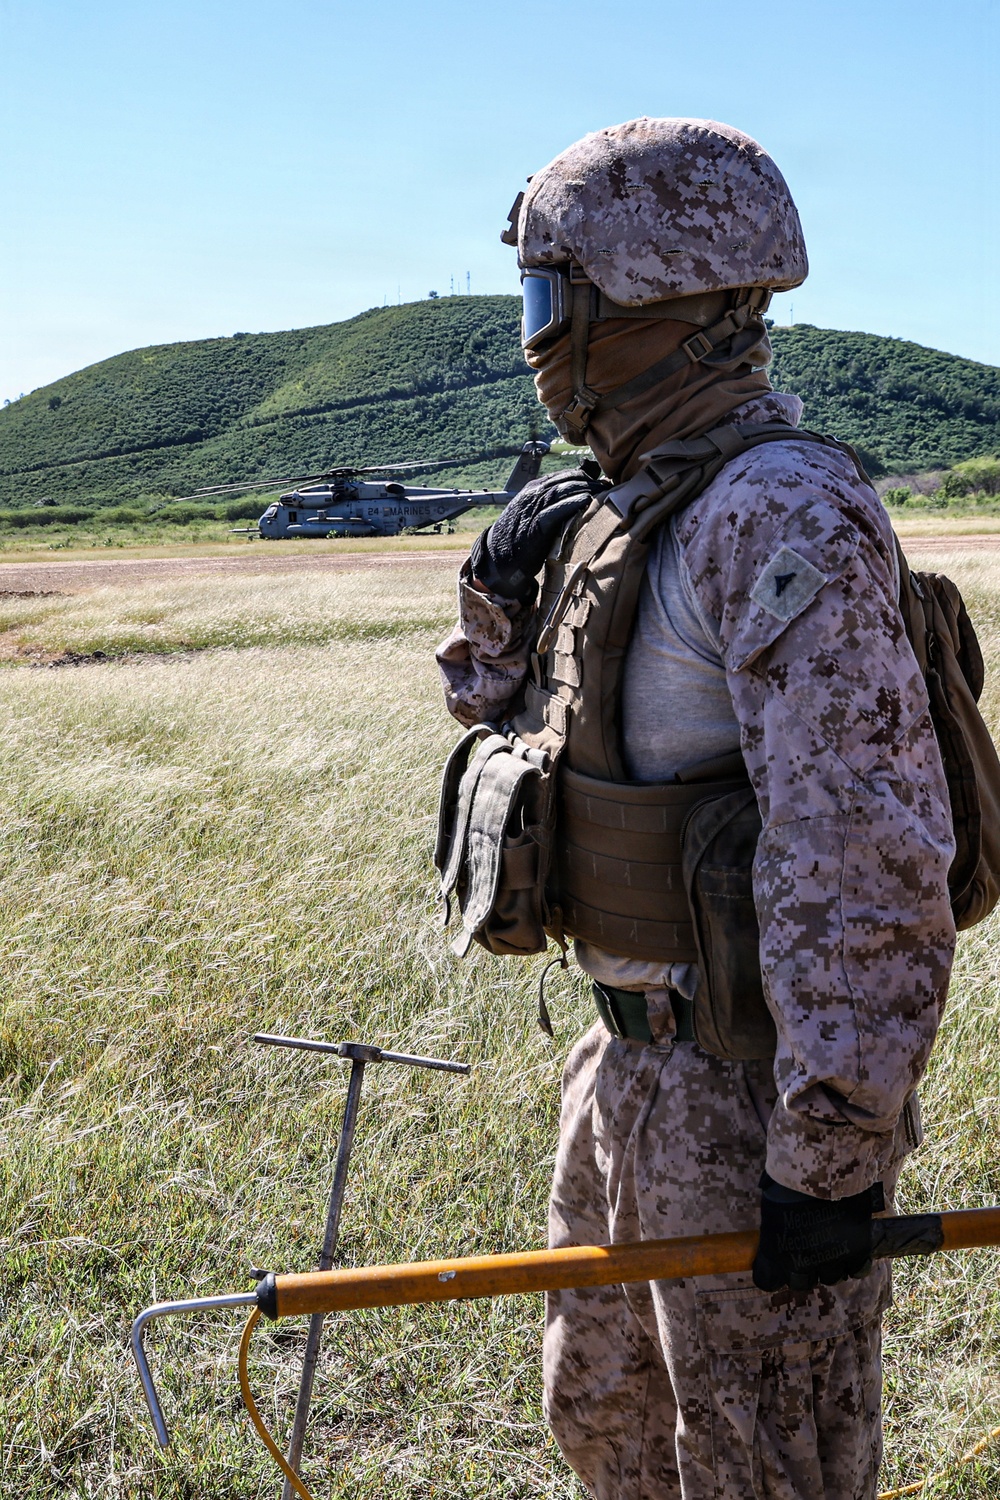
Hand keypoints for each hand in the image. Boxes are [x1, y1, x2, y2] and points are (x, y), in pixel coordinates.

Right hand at [469, 465, 607, 601]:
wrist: (500, 557)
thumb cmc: (522, 537)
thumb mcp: (534, 514)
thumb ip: (553, 504)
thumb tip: (580, 497)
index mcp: (533, 489)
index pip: (563, 475)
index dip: (584, 477)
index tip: (601, 483)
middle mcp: (532, 494)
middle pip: (566, 480)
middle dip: (588, 481)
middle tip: (606, 487)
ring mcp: (533, 508)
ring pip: (562, 490)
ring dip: (584, 489)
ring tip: (602, 492)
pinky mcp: (535, 525)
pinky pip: (556, 509)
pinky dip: (571, 503)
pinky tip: (586, 501)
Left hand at [752, 1172, 883, 1291]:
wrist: (819, 1170)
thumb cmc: (787, 1184)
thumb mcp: (770, 1209)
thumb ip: (773, 1231)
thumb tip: (772, 1237)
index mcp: (777, 1255)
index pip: (767, 1281)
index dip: (770, 1273)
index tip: (772, 1264)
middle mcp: (804, 1264)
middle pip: (802, 1282)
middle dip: (802, 1270)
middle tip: (804, 1253)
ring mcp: (832, 1259)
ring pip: (831, 1277)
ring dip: (828, 1265)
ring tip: (828, 1248)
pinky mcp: (857, 1250)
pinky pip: (857, 1269)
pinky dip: (853, 1263)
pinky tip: (849, 1251)